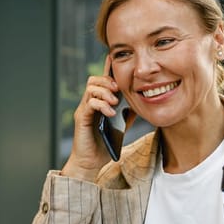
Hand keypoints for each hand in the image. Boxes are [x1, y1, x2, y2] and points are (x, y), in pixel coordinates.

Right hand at [61, 54, 118, 181]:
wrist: (91, 162)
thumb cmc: (104, 144)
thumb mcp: (121, 126)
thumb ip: (128, 113)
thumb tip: (142, 101)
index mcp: (99, 102)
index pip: (103, 81)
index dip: (108, 69)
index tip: (116, 60)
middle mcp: (89, 103)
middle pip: (94, 79)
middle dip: (107, 80)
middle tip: (118, 89)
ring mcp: (84, 110)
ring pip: (91, 88)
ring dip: (105, 92)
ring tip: (115, 102)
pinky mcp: (81, 118)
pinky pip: (89, 103)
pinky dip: (102, 105)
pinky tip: (111, 113)